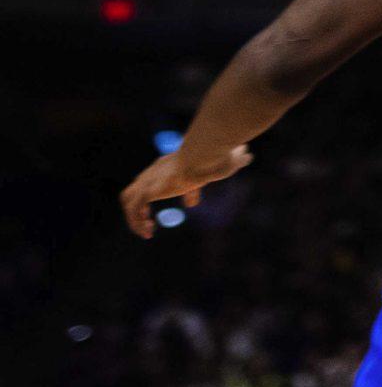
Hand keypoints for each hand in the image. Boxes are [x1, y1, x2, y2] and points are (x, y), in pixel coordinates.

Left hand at [119, 143, 251, 239]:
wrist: (205, 156)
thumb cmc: (216, 157)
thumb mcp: (222, 163)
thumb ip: (231, 161)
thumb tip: (247, 155)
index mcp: (170, 162)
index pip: (161, 175)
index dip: (167, 190)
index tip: (184, 203)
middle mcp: (156, 170)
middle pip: (138, 185)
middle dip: (141, 204)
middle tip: (150, 220)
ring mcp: (150, 180)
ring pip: (129, 197)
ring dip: (134, 216)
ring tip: (148, 230)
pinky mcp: (149, 190)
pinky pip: (133, 208)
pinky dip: (136, 221)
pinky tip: (148, 231)